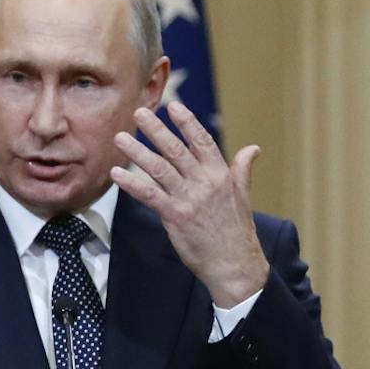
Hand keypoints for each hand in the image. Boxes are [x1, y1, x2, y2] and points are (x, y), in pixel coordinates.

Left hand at [110, 102, 268, 306]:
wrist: (235, 263)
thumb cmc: (236, 229)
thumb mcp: (243, 195)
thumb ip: (242, 169)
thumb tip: (253, 148)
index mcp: (221, 175)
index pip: (202, 141)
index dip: (188, 122)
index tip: (174, 105)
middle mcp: (204, 182)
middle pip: (176, 150)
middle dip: (156, 130)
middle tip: (138, 113)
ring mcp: (189, 198)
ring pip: (159, 168)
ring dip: (137, 151)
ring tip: (120, 137)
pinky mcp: (175, 216)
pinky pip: (149, 195)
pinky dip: (131, 183)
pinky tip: (116, 173)